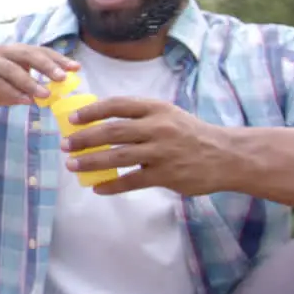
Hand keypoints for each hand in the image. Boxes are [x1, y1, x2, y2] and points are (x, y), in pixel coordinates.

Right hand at [0, 43, 80, 110]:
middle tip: (62, 78)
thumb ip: (37, 84)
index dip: (58, 59)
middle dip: (46, 66)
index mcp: (17, 51)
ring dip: (30, 83)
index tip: (76, 68)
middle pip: (28, 54)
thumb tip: (60, 91)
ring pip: (13, 70)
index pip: (41, 51)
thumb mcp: (20, 84)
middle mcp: (4, 52)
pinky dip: (13, 93)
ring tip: (45, 95)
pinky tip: (25, 101)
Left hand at [62, 97, 235, 195]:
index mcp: (156, 109)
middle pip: (112, 130)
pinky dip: (112, 185)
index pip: (117, 105)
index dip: (91, 111)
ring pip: (117, 155)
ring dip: (91, 161)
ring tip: (72, 165)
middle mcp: (158, 127)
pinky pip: (132, 181)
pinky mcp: (167, 175)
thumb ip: (139, 116)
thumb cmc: (190, 134)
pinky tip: (97, 187)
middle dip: (84, 138)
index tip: (71, 118)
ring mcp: (162, 152)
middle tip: (65, 145)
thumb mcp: (168, 115)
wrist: (227, 156)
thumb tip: (99, 120)